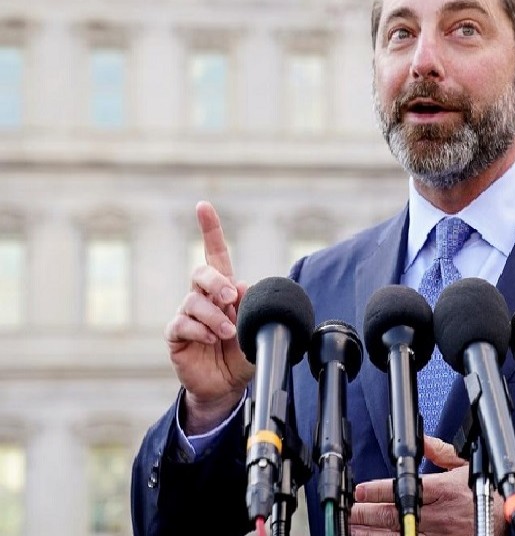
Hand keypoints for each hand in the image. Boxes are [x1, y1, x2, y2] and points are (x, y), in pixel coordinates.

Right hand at [164, 201, 253, 433]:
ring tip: (229, 333)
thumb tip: (243, 285)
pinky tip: (213, 339)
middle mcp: (202, 297)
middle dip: (216, 282)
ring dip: (214, 316)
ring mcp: (187, 315)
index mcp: (223, 289)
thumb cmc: (243, 353)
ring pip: (193, 301)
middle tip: (232, 298)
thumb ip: (255, 307)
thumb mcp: (258, 329)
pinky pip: (181, 324)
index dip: (210, 229)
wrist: (228, 386)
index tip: (203, 207)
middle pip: (201, 273)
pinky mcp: (176, 335)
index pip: (215, 254)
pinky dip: (200, 330)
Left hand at [350, 436, 501, 535]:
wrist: (504, 520)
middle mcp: (437, 515)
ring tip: (354, 527)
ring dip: (372, 532)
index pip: (402, 490)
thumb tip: (423, 439)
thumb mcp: (464, 466)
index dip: (377, 491)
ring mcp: (437, 535)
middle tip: (349, 511)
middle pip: (394, 515)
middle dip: (367, 513)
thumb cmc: (484, 493)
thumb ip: (440, 453)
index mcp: (441, 490)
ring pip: (397, 534)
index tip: (361, 491)